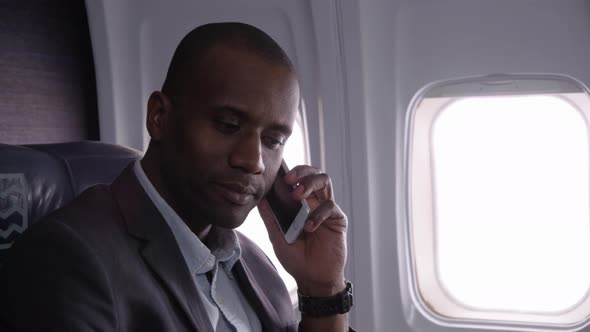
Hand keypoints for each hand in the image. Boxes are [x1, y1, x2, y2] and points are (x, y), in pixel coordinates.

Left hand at [258, 165, 347, 295]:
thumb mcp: (277, 237)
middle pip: (314, 173)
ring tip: (297, 195)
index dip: (291, 172)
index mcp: (300, 204)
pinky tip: (309, 227)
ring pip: (325, 182)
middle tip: (289, 180)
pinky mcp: (338, 220)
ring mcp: (327, 210)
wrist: (313, 279)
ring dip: (310, 183)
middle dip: (302, 171)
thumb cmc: (296, 259)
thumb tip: (260, 199)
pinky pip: (330, 207)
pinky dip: (318, 214)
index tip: (278, 176)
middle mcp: (315, 203)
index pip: (299, 179)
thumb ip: (271, 218)